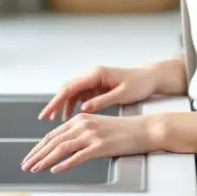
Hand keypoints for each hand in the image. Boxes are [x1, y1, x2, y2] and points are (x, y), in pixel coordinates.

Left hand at [21, 112, 157, 173]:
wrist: (143, 129)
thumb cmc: (122, 130)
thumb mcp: (97, 127)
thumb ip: (80, 134)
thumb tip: (64, 147)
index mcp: (80, 119)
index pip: (53, 134)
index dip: (39, 147)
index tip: (30, 156)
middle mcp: (83, 124)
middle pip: (53, 141)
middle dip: (36, 154)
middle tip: (26, 165)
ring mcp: (91, 135)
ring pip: (61, 148)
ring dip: (45, 160)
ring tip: (35, 169)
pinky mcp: (100, 146)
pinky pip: (78, 156)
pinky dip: (65, 164)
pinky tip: (56, 170)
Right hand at [38, 65, 158, 121]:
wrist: (151, 77)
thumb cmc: (139, 84)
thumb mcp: (121, 95)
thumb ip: (101, 102)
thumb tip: (83, 109)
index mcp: (96, 74)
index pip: (69, 88)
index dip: (56, 102)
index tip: (46, 113)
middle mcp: (92, 75)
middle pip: (67, 89)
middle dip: (55, 103)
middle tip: (45, 118)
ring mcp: (94, 80)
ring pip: (72, 92)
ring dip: (63, 105)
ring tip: (56, 121)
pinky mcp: (98, 85)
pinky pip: (80, 95)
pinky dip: (73, 105)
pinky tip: (70, 116)